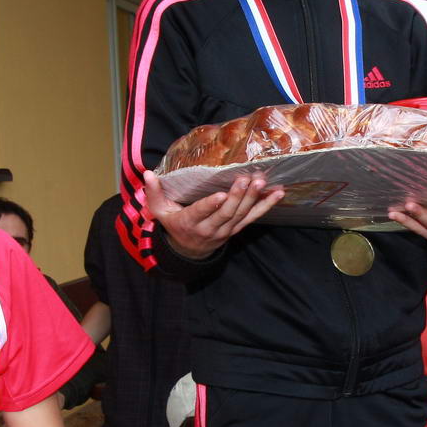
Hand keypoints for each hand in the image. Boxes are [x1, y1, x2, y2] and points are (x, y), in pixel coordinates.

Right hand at [144, 170, 282, 259]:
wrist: (189, 252)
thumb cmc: (174, 225)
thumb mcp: (160, 212)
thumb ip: (154, 194)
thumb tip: (148, 174)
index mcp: (189, 223)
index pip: (200, 214)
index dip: (210, 206)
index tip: (219, 195)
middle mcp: (209, 229)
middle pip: (225, 214)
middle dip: (237, 197)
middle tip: (246, 179)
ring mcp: (225, 230)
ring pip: (240, 215)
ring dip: (253, 198)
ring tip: (262, 181)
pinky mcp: (237, 229)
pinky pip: (253, 218)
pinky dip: (266, 206)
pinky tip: (278, 193)